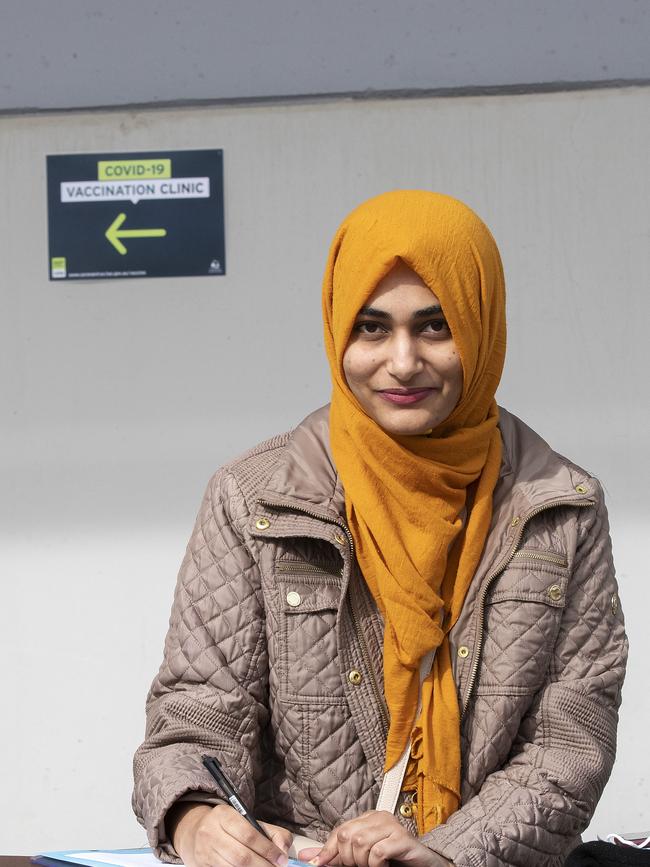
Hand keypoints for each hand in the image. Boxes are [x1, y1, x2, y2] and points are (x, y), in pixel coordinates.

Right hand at [170, 802, 291, 866]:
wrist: (195, 831)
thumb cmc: (229, 826)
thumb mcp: (247, 820)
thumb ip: (271, 832)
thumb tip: (283, 849)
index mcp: (224, 815)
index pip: (249, 834)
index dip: (267, 849)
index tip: (281, 859)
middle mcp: (211, 833)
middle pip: (241, 856)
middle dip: (263, 865)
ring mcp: (204, 852)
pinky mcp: (201, 866)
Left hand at [302, 810, 451, 866]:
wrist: (426, 865)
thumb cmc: (395, 861)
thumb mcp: (363, 858)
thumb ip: (338, 856)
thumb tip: (308, 857)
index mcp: (368, 819)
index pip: (340, 831)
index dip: (327, 851)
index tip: (318, 865)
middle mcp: (378, 817)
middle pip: (347, 835)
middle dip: (347, 859)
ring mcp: (391, 825)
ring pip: (360, 843)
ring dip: (362, 864)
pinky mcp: (401, 838)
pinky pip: (377, 852)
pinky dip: (375, 865)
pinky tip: (384, 866)